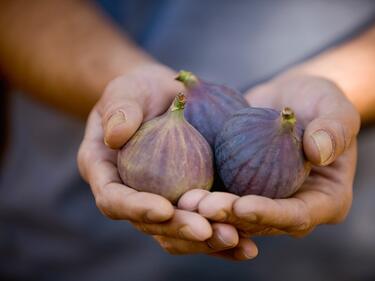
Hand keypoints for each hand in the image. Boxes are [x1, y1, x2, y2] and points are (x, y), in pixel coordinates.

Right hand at [77, 63, 257, 258]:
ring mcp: (164, 200)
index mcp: (108, 175)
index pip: (114, 200)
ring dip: (207, 240)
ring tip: (236, 239)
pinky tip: (249, 243)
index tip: (165, 209)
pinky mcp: (190, 198)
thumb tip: (115, 136)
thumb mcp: (125, 92)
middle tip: (206, 231)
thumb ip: (120, 110)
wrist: (163, 97)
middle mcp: (134, 196)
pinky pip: (205, 221)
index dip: (137, 208)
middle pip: (152, 224)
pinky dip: (226, 233)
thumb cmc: (139, 92)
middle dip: (179, 229)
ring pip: (180, 231)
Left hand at [179, 73, 359, 237]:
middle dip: (230, 217)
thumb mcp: (335, 107)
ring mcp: (264, 200)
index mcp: (324, 200)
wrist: (289, 100)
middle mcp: (291, 207)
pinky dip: (201, 195)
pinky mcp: (239, 187)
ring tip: (185, 201)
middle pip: (260, 222)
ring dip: (209, 212)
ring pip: (234, 215)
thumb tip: (319, 151)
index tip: (243, 205)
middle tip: (202, 207)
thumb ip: (335, 129)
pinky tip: (180, 190)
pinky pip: (221, 195)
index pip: (297, 215)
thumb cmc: (318, 102)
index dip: (270, 214)